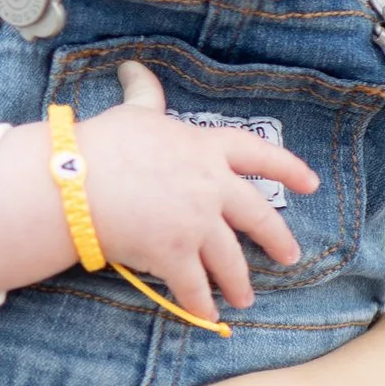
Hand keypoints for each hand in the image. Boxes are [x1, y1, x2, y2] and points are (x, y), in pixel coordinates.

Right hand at [72, 60, 316, 319]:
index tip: (310, 184)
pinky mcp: (174, 255)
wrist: (74, 182)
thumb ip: (145, 95)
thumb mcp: (132, 114)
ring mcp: (196, 223)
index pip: (259, 155)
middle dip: (276, 240)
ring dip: (238, 281)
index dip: (287, 169)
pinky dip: (200, 303)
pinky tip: (208, 317)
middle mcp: (211, 187)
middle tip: (288, 257)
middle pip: (256, 217)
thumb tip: (134, 68)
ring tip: (245, 298)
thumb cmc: (102, 143)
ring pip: (229, 259)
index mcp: (206, 148)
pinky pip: (193, 285)